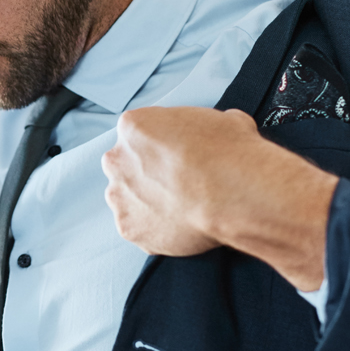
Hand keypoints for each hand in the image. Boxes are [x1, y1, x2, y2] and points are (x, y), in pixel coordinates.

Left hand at [101, 107, 337, 290]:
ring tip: (179, 208)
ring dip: (146, 202)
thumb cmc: (227, 153)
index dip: (159, 146)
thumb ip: (202, 128)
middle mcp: (118, 160)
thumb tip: (218, 134)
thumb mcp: (222, 121)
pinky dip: (154, 229)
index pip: (137, 134)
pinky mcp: (129, 228)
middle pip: (124, 166)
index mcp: (133, 126)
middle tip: (176, 183)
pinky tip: (179, 226)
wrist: (231, 194)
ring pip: (127, 199)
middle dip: (145, 174)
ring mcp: (120, 196)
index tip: (176, 157)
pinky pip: (138, 228)